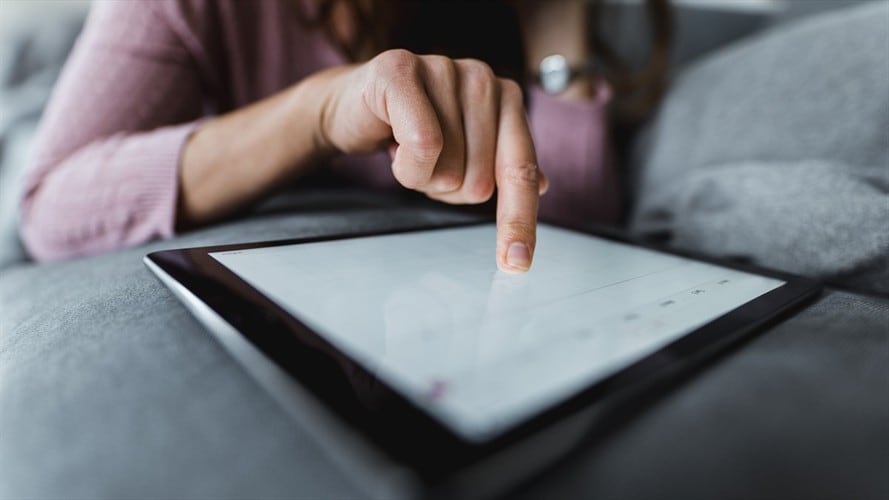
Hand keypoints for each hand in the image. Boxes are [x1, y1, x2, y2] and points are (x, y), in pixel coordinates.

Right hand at [316, 49, 547, 272]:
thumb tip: (544, 186)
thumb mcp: (460, 153)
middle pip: (479, 180)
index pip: (521, 170)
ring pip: (448, 168)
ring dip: (418, 176)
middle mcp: (483, 79)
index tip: (517, 263)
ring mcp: (444, 68)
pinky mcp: (402, 70)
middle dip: (444, 187)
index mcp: (507, 99)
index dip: (519, 219)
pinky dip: (405, 164)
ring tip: (404, 148)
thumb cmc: (409, 129)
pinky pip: (423, 146)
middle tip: (425, 162)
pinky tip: (391, 143)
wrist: (351, 105)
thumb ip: (500, 165)